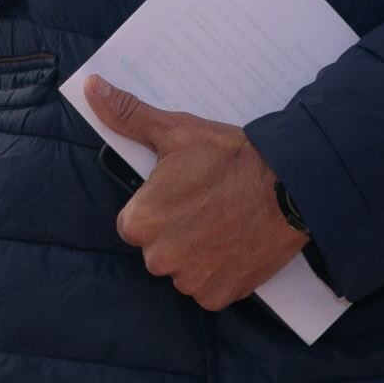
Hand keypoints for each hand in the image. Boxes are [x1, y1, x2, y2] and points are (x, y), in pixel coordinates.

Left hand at [89, 77, 309, 310]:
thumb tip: (91, 87)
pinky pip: (208, 289)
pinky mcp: (220, 295)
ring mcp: (191, 281)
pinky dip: (219, 273)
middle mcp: (159, 258)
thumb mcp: (176, 131)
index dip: (158, 207)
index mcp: (141, 222)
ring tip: (224, 223)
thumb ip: (128, 115)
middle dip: (176, 232)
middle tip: (208, 205)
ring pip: (182, 269)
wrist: (292, 184)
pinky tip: (235, 245)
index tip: (184, 193)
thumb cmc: (231, 157)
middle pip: (158, 249)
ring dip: (197, 254)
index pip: (134, 223)